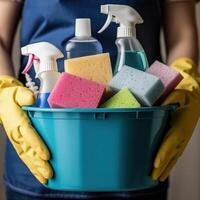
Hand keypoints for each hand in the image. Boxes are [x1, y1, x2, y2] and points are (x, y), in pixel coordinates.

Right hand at [0, 76, 52, 183]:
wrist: (3, 103)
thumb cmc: (13, 98)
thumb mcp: (18, 93)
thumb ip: (24, 96)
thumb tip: (31, 99)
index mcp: (17, 121)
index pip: (28, 134)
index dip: (37, 145)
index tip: (46, 155)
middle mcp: (17, 134)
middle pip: (28, 150)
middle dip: (39, 163)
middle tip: (50, 172)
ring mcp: (18, 141)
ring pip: (27, 157)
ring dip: (36, 168)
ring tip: (47, 178)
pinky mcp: (20, 144)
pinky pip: (26, 157)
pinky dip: (33, 167)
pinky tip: (40, 175)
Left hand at [152, 58, 199, 180]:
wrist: (196, 99)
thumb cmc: (184, 96)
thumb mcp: (177, 95)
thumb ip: (168, 100)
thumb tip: (158, 105)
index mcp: (180, 126)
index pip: (170, 142)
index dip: (163, 153)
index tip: (155, 164)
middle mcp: (182, 135)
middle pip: (171, 154)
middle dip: (162, 166)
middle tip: (152, 177)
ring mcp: (182, 139)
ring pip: (174, 156)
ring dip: (166, 167)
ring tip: (157, 178)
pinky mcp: (181, 139)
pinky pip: (175, 153)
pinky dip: (169, 162)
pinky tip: (163, 168)